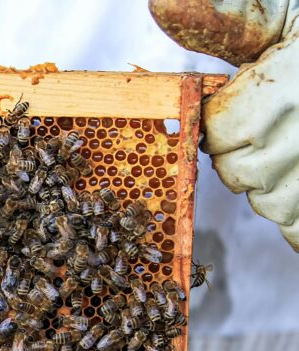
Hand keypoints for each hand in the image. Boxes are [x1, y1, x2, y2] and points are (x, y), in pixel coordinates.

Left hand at [150, 0, 298, 249]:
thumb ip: (232, 21)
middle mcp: (296, 140)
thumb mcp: (289, 21)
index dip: (226, 122)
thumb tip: (163, 6)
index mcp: (278, 94)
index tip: (249, 109)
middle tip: (279, 130)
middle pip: (235, 171)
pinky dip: (297, 218)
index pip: (213, 132)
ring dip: (275, 185)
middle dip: (247, 154)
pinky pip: (295, 230)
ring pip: (266, 203)